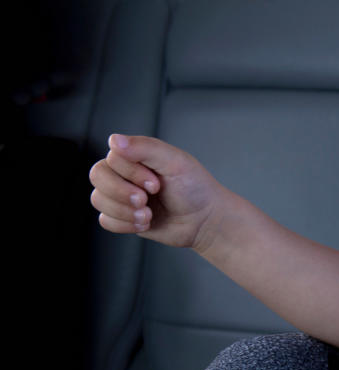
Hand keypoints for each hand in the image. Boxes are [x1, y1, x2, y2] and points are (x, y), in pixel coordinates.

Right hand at [89, 134, 232, 249]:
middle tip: (145, 200)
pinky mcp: (124, 217)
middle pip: (97, 176)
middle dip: (121, 192)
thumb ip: (146, 148)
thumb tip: (114, 140)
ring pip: (98, 199)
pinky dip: (123, 224)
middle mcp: (125, 173)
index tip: (156, 184)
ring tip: (148, 215)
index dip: (131, 173)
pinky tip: (145, 223)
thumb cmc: (195, 188)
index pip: (111, 159)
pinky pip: (105, 220)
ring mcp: (122, 196)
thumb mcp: (176, 162)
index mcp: (136, 156)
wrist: (205, 221)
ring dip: (124, 210)